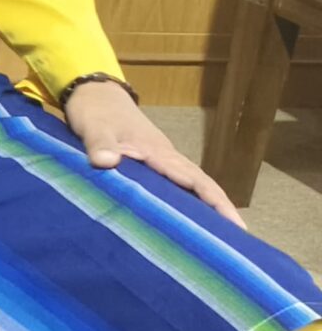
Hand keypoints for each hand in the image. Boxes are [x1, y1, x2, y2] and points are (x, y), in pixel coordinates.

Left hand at [64, 79, 244, 226]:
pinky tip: (189, 216)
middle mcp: (166, 157)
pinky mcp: (150, 162)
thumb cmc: (95, 110)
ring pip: (190, 185)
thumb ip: (99, 144)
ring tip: (220, 235)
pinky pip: (175, 183)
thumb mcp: (94, 126)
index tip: (234, 224)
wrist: (94, 92)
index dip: (215, 201)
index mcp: (158, 151)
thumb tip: (106, 162)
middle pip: (201, 184)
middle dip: (220, 209)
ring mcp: (160, 159)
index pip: (195, 179)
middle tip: (237, 239)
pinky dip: (187, 199)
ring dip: (206, 206)